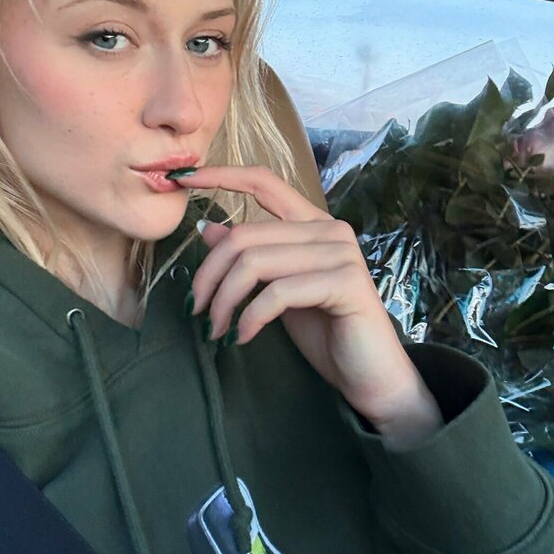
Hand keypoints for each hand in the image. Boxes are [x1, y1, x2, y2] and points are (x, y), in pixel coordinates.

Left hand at [174, 164, 443, 443]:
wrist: (370, 378)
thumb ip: (251, 257)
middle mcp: (330, 229)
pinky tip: (243, 337)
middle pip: (245, 234)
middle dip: (209, 274)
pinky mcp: (346, 282)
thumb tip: (208, 228)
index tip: (183, 178)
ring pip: (255, 263)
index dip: (221, 175)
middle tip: (196, 308)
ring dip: (224, 300)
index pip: (264, 182)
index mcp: (313, 223)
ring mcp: (341, 253)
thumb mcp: (275, 291)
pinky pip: (277, 292)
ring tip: (217, 328)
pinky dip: (250, 317)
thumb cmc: (325, 333)